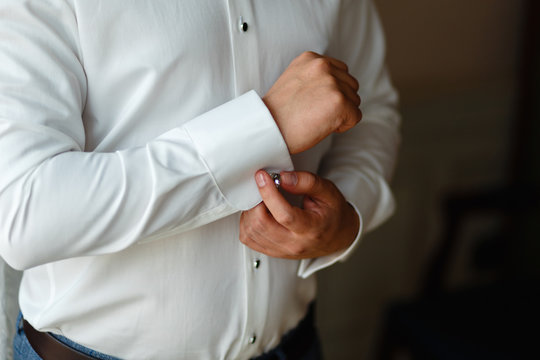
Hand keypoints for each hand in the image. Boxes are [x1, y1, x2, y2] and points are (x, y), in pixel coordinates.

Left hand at [239, 171, 359, 258]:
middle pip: (261, 224)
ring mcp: (281, 251)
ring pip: (250, 231)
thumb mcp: (328, 192)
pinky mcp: (271, 252)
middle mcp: (295, 244)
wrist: (337, 237)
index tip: (263, 176)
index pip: (284, 215)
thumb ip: (307, 182)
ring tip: (262, 199)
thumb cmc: (332, 213)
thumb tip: (282, 177)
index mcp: (312, 229)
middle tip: (263, 186)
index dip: (269, 193)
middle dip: (256, 200)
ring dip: (250, 210)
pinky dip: (247, 222)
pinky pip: (248, 238)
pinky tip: (258, 212)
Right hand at [263, 51, 361, 154]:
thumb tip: (338, 84)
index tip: (314, 102)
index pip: (341, 72)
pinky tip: (322, 126)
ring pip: (354, 101)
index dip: (332, 91)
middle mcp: (323, 66)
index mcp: (311, 58)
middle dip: (339, 101)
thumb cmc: (279, 112)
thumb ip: (316, 76)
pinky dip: (343, 126)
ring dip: (341, 113)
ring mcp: (332, 83)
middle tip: (315, 113)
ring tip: (317, 118)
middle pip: (351, 85)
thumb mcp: (295, 81)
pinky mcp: (339, 102)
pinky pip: (355, 117)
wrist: (269, 128)